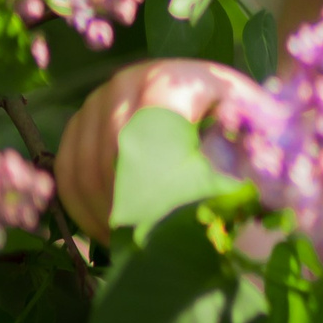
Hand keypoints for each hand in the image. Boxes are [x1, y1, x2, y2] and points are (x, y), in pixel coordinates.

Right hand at [54, 58, 264, 236]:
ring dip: (103, 211)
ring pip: (83, 166)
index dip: (154, 182)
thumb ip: (248, 149)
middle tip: (144, 242)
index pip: (149, 135)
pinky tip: (106, 231)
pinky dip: (82, 206)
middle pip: (111, 154)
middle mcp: (126, 82)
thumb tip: (230, 184)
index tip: (166, 220)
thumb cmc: (241, 117)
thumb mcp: (255, 127)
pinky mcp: (78, 123)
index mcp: (172, 80)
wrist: (214, 94)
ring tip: (128, 242)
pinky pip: (66, 171)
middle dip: (128, 203)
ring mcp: (96, 102)